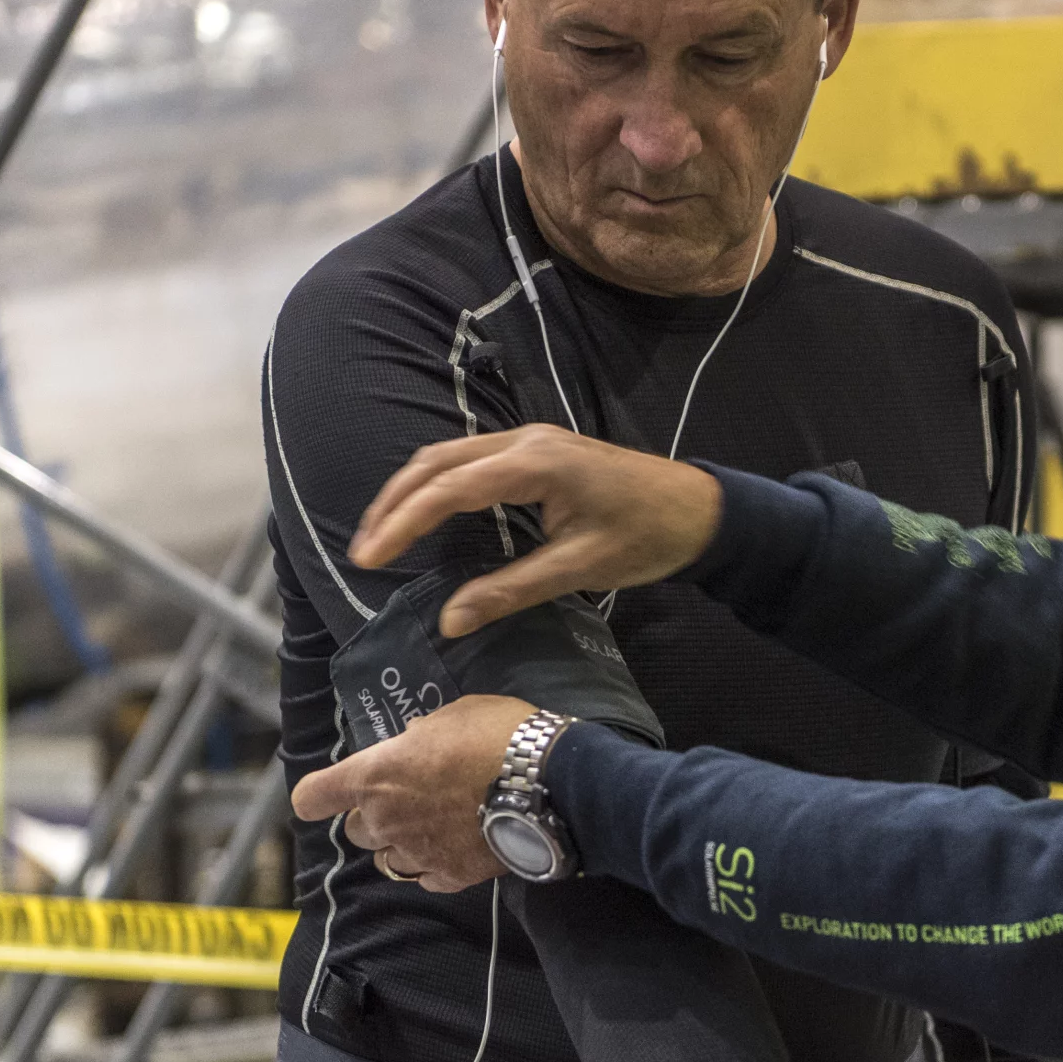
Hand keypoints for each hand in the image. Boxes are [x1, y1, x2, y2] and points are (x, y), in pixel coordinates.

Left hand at [288, 695, 537, 890]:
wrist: (546, 782)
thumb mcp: (452, 716)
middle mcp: (385, 819)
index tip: (330, 793)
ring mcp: (417, 853)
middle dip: (371, 816)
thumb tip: (415, 744)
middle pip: (354, 831)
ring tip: (429, 828)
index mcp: (375, 775)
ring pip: (386, 860)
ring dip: (399, 844)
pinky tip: (453, 848)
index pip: (314, 797)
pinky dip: (433, 866)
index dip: (317, 795)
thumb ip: (422, 736)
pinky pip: (426, 878)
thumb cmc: (496, 735)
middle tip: (405, 799)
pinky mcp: (450, 876)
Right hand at [351, 426, 723, 635]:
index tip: (369, 557)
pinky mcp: (537, 449)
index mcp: (535, 464)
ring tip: (382, 533)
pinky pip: (469, 459)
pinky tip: (425, 514)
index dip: (403, 523)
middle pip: (436, 462)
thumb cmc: (648, 536)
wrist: (700, 508)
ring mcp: (530, 440)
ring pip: (448, 455)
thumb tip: (450, 621)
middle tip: (362, 550)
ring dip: (410, 490)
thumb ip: (511, 592)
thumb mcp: (580, 568)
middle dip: (393, 503)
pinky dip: (437, 483)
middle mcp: (524, 441)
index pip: (449, 490)